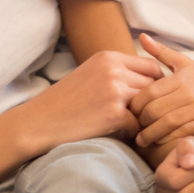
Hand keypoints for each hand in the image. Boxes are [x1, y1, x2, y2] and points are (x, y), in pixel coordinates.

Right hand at [9, 50, 159, 158]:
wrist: (37, 122)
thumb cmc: (64, 101)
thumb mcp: (90, 73)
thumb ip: (117, 71)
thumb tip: (151, 77)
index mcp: (108, 57)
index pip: (151, 66)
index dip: (156, 83)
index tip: (151, 98)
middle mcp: (113, 69)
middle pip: (153, 84)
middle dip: (151, 102)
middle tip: (145, 116)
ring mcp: (114, 90)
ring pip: (148, 104)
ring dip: (143, 117)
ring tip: (133, 125)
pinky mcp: (114, 113)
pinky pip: (138, 124)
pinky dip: (132, 132)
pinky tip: (121, 135)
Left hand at [131, 34, 193, 146]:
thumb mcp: (184, 63)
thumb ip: (161, 52)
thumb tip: (142, 37)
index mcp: (181, 79)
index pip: (150, 92)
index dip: (136, 104)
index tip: (130, 110)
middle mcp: (188, 93)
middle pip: (155, 110)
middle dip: (141, 120)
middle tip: (133, 126)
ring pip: (166, 124)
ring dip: (150, 134)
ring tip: (141, 139)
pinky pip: (180, 133)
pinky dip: (166, 139)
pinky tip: (158, 141)